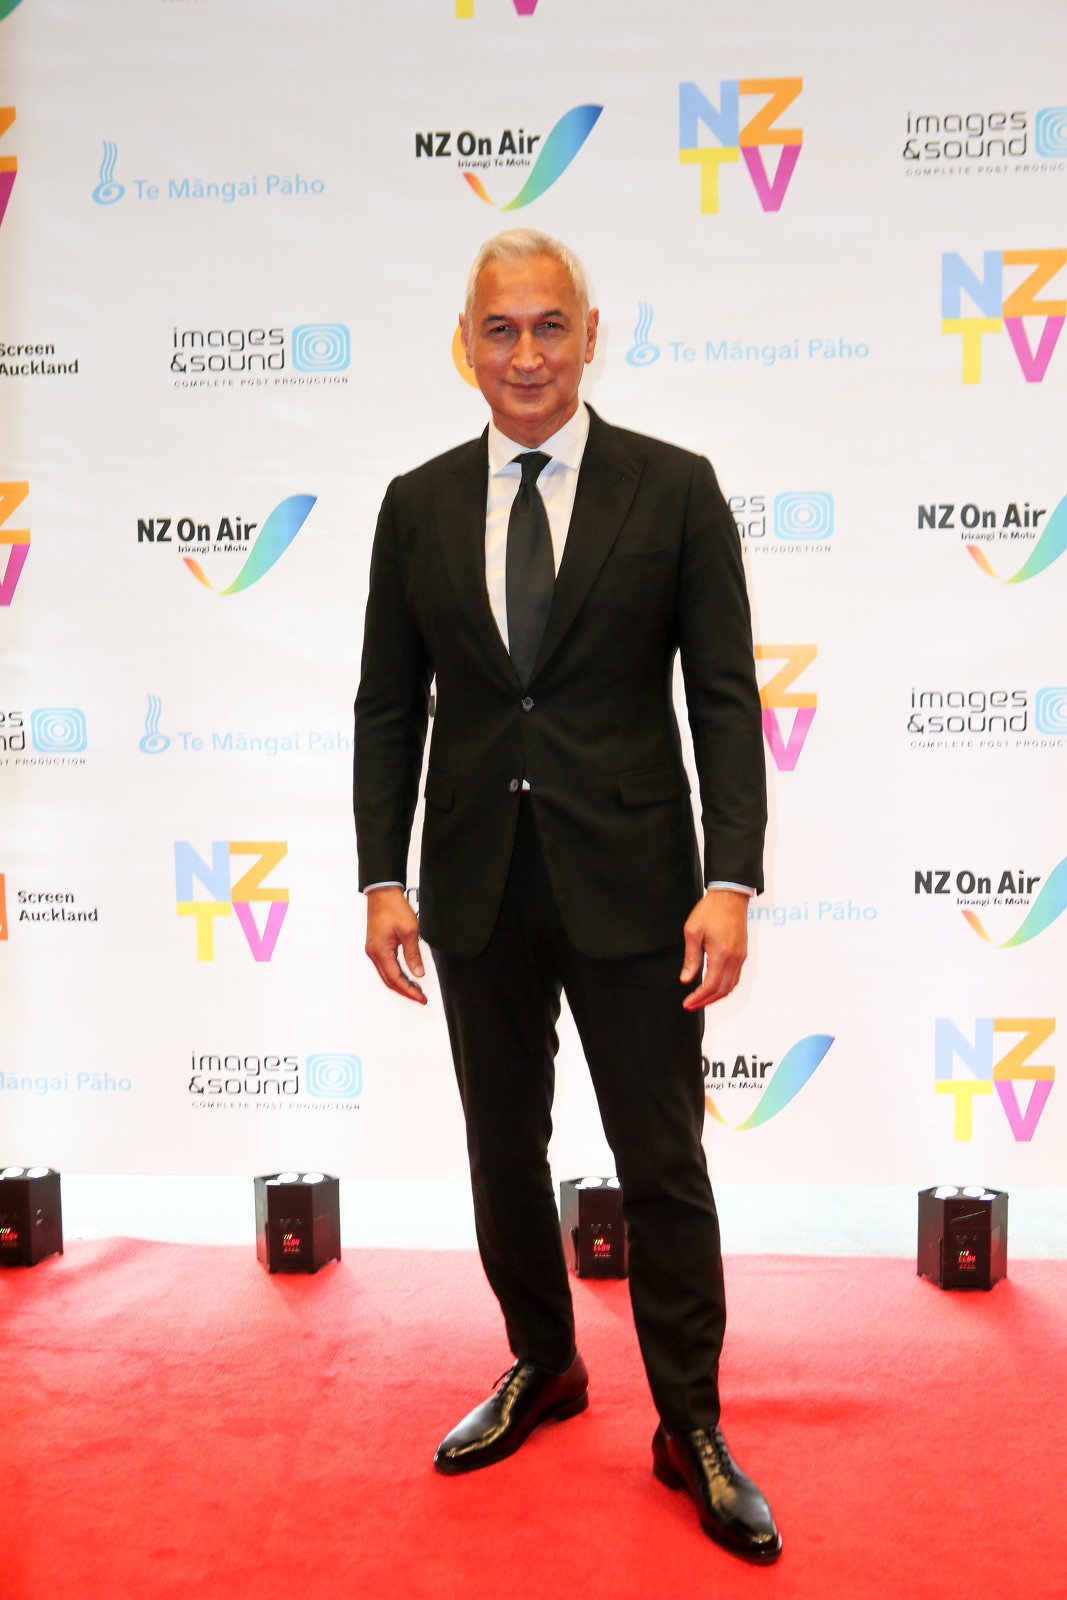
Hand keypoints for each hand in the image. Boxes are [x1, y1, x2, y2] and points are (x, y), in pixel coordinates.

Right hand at [365, 886, 426, 1003]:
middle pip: (389, 981)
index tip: (420, 997)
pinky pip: (386, 966)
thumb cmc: (392, 907)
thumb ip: (414, 954)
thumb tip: (418, 973)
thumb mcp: (410, 931)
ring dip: (401, 983)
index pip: (395, 979)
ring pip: (387, 974)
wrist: (383, 893)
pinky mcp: (376, 946)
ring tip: (416, 989)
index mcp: (379, 951)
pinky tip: (407, 976)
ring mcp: (373, 950)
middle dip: (405, 991)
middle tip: (420, 997)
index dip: (409, 990)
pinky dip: (397, 974)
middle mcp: (373, 953)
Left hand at [680, 889, 748, 1009]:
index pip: (710, 986)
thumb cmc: (710, 910)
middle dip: (706, 1001)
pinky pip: (735, 977)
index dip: (698, 998)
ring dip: (716, 996)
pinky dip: (724, 986)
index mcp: (722, 954)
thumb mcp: (693, 932)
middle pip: (723, 990)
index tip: (687, 1003)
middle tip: (691, 1005)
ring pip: (731, 986)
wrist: (730, 896)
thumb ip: (691, 958)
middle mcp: (734, 959)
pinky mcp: (742, 953)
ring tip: (700, 999)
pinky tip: (713, 986)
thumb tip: (686, 979)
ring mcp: (740, 957)